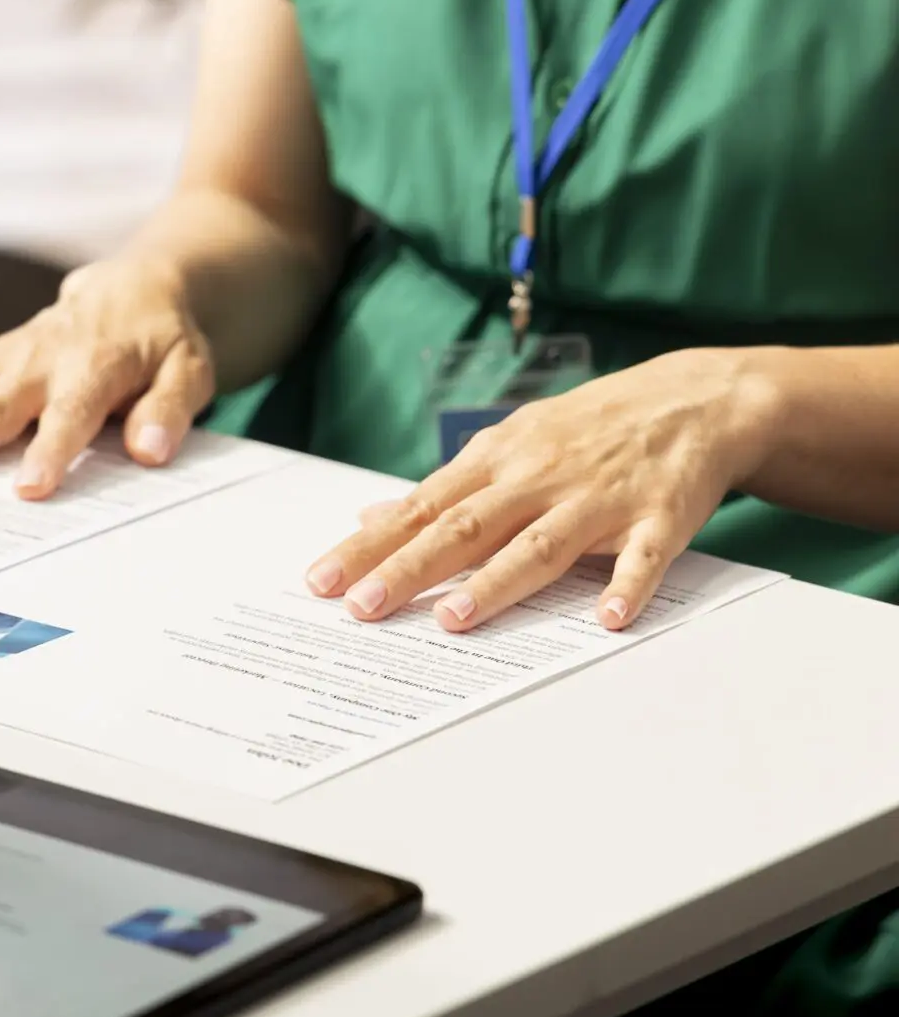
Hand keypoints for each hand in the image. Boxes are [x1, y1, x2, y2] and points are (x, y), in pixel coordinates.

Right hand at [0, 256, 215, 494]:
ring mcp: (9, 356)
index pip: (71, 414)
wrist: (138, 287)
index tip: (28, 490)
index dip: (50, 451)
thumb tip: (151, 449)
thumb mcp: (191, 371)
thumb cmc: (165, 341)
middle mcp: (43, 359)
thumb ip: (169, 410)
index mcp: (96, 366)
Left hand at [304, 349, 778, 632]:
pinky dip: (628, 584)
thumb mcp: (508, 445)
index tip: (322, 581)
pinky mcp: (660, 516)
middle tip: (360, 606)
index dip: (370, 546)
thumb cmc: (586, 430)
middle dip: (409, 567)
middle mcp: (538, 477)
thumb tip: (370, 518)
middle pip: (464, 527)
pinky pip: (644, 555)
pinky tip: (608, 617)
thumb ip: (444, 490)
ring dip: (496, 583)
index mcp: (496, 462)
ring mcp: (599, 497)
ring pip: (540, 544)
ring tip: (451, 619)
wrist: (693, 398)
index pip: (420, 509)